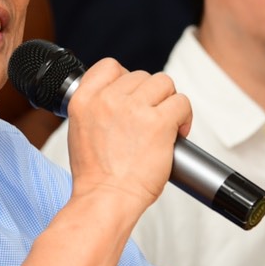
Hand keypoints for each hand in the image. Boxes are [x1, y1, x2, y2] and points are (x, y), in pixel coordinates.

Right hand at [63, 58, 191, 213]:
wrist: (106, 199)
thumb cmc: (96, 176)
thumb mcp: (80, 132)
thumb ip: (97, 109)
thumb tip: (121, 99)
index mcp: (84, 100)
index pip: (109, 66)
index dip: (126, 79)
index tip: (133, 97)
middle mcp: (107, 100)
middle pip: (142, 76)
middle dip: (150, 97)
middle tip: (151, 121)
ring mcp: (133, 109)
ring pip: (164, 83)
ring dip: (169, 103)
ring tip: (166, 126)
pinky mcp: (159, 123)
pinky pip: (181, 102)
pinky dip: (184, 117)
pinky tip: (177, 133)